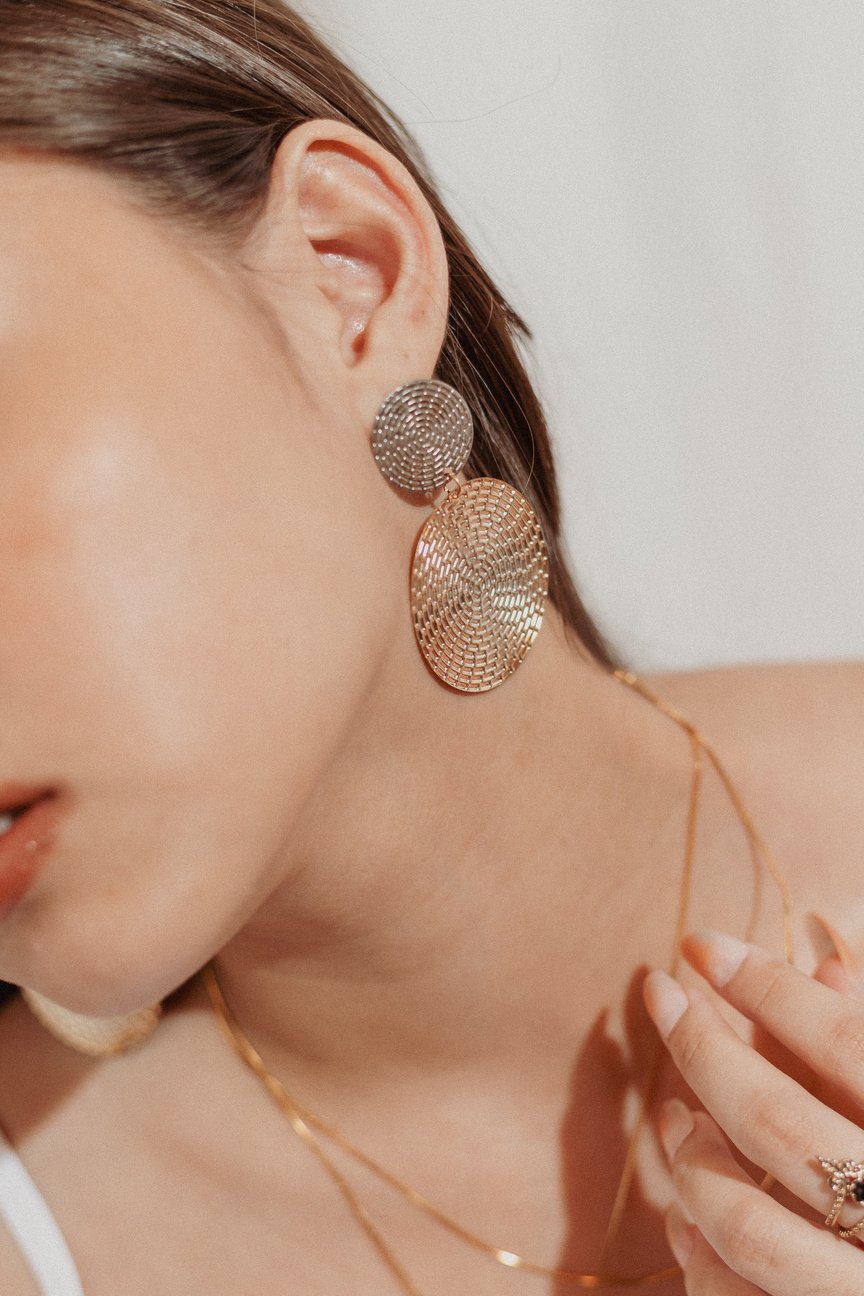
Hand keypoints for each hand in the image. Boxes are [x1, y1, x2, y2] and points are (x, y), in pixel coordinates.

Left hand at [643, 929, 863, 1293]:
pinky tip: (686, 1213)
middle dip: (703, 1047)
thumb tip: (824, 966)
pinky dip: (697, 1250)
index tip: (701, 945)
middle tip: (661, 994)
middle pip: (778, 1123)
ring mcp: (856, 1290)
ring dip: (690, 1161)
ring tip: (674, 1116)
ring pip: (746, 1225)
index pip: (844, 1044)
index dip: (768, 987)